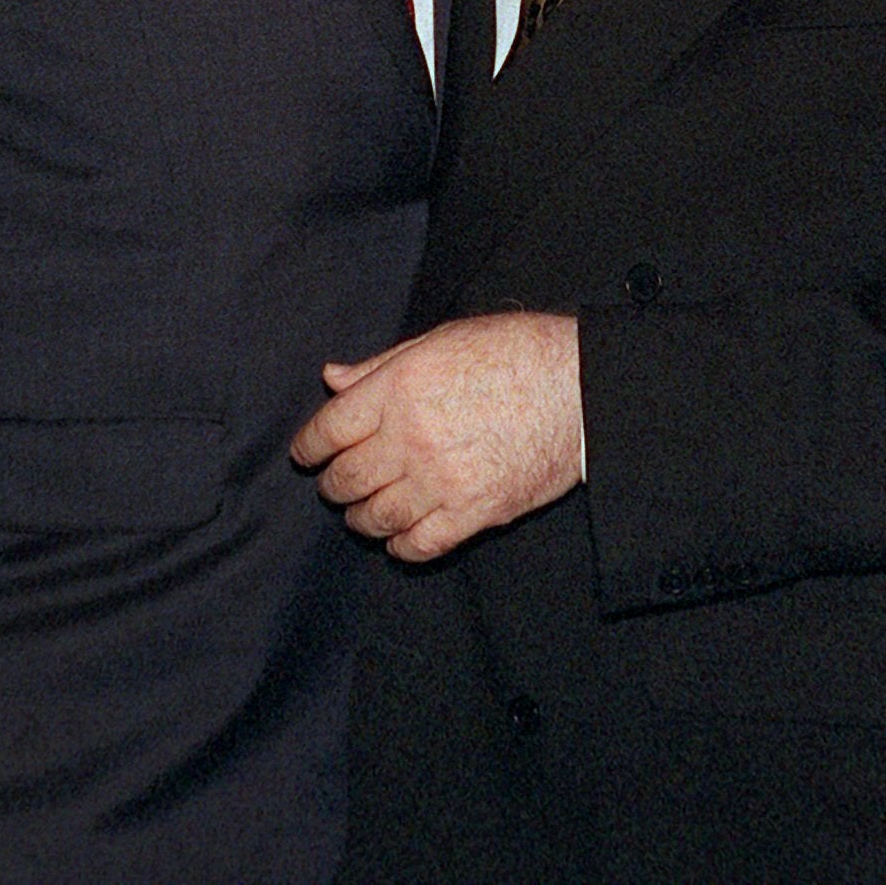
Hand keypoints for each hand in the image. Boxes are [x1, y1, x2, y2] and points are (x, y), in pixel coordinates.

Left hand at [290, 313, 581, 563]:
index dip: (308, 447)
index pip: (328, 429)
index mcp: (400, 388)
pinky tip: (399, 536)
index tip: (306, 455)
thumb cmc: (512, 352)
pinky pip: (417, 545)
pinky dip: (399, 546)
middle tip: (337, 482)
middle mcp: (412, 436)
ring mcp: (442, 480)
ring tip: (365, 510)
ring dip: (361, 518)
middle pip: (345, 479)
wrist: (579, 387)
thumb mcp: (439, 340)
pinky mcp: (474, 512)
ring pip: (374, 518)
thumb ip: (380, 365)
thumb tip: (333, 378)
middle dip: (333, 484)